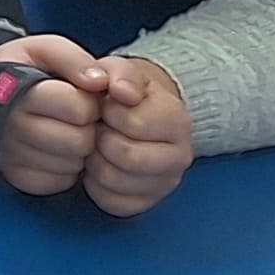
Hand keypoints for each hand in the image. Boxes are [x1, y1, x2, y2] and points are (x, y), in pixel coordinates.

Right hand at [0, 33, 109, 196]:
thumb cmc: (22, 69)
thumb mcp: (44, 48)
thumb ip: (74, 58)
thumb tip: (101, 82)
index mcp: (17, 89)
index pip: (78, 108)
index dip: (87, 101)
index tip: (77, 95)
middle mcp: (8, 125)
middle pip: (78, 141)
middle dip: (85, 128)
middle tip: (73, 117)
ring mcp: (9, 154)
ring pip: (71, 164)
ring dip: (76, 150)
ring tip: (63, 131)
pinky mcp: (15, 176)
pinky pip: (59, 181)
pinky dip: (64, 170)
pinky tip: (55, 151)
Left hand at [83, 55, 196, 218]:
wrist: (136, 114)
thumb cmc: (124, 92)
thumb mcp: (122, 70)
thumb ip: (120, 73)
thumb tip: (121, 91)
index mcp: (177, 120)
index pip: (133, 123)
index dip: (108, 112)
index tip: (106, 106)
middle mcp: (180, 156)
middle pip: (126, 156)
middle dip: (101, 139)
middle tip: (98, 128)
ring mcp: (166, 183)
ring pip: (115, 182)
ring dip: (95, 162)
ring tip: (97, 145)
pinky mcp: (148, 202)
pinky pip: (113, 204)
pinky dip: (97, 187)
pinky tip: (100, 166)